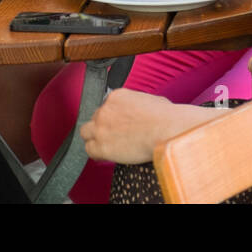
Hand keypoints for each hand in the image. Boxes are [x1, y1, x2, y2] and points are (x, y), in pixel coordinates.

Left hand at [81, 89, 216, 164]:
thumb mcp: (150, 100)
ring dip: (94, 139)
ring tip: (106, 146)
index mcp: (116, 96)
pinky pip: (89, 150)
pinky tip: (105, 156)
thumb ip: (138, 103)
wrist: (165, 129)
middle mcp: (105, 109)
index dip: (111, 118)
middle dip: (103, 127)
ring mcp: (101, 127)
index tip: (118, 125)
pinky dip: (96, 153)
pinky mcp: (101, 145)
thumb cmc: (165, 117)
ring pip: (86, 132)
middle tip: (113, 136)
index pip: (105, 106)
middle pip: (95, 118)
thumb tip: (142, 111)